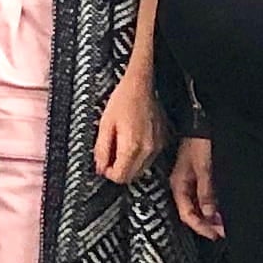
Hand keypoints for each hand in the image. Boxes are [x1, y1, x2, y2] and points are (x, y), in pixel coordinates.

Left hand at [93, 68, 160, 188]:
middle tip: (109, 156)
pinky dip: (139, 157)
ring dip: (129, 165)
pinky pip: (148, 159)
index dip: (108, 174)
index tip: (103, 165)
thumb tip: (100, 167)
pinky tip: (132, 142)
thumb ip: (101, 150)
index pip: (121, 177)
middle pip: (131, 176)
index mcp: (132, 146)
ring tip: (120, 146)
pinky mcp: (162, 142)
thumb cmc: (123, 100)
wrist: (141, 85)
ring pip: (141, 170)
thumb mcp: (104, 124)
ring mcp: (157, 146)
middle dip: (118, 171)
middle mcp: (147, 149)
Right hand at [168, 137, 224, 241]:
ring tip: (225, 223)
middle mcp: (182, 186)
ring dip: (210, 216)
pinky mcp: (197, 176)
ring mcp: (189, 181)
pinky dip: (212, 205)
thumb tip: (208, 214)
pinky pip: (202, 197)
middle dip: (207, 224)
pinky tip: (221, 208)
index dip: (201, 227)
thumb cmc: (200, 141)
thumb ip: (206, 192)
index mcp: (179, 185)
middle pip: (192, 212)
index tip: (215, 235)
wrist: (201, 121)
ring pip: (198, 206)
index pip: (187, 214)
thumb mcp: (204, 168)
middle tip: (223, 232)